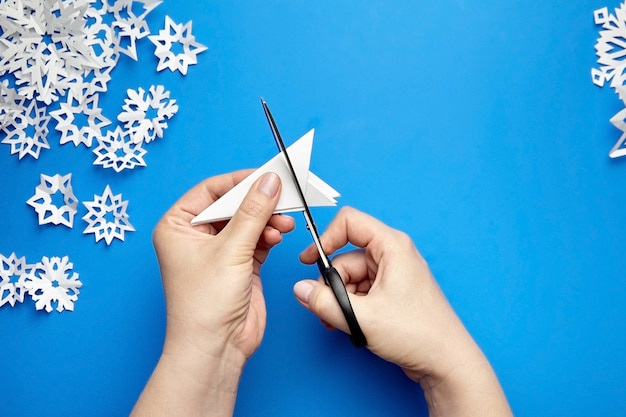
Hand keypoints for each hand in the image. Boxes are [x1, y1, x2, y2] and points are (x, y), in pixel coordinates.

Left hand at [132, 170, 293, 416]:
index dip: (239, 181)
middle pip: (232, 204)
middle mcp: (196, 236)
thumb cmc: (205, 304)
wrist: (216, 348)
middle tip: (283, 194)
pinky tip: (279, 233)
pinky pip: (258, 237)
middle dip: (258, 202)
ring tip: (283, 222)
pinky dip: (270, 234)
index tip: (267, 174)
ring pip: (248, 220)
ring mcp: (219, 250)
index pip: (211, 190)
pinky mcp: (239, 263)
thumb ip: (253, 212)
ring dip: (268, 218)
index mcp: (178, 226)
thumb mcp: (230, 250)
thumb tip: (269, 181)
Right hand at [294, 207, 511, 416]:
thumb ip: (324, 302)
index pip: (349, 222)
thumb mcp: (363, 317)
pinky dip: (350, 307)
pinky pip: (360, 291)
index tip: (310, 260)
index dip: (325, 238)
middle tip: (328, 308)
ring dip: (339, 300)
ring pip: (350, 277)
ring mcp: (392, 275)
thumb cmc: (419, 334)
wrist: (446, 362)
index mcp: (392, 246)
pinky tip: (350, 325)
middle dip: (332, 284)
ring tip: (340, 323)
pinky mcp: (391, 293)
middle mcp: (393, 255)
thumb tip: (300, 290)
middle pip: (345, 256)